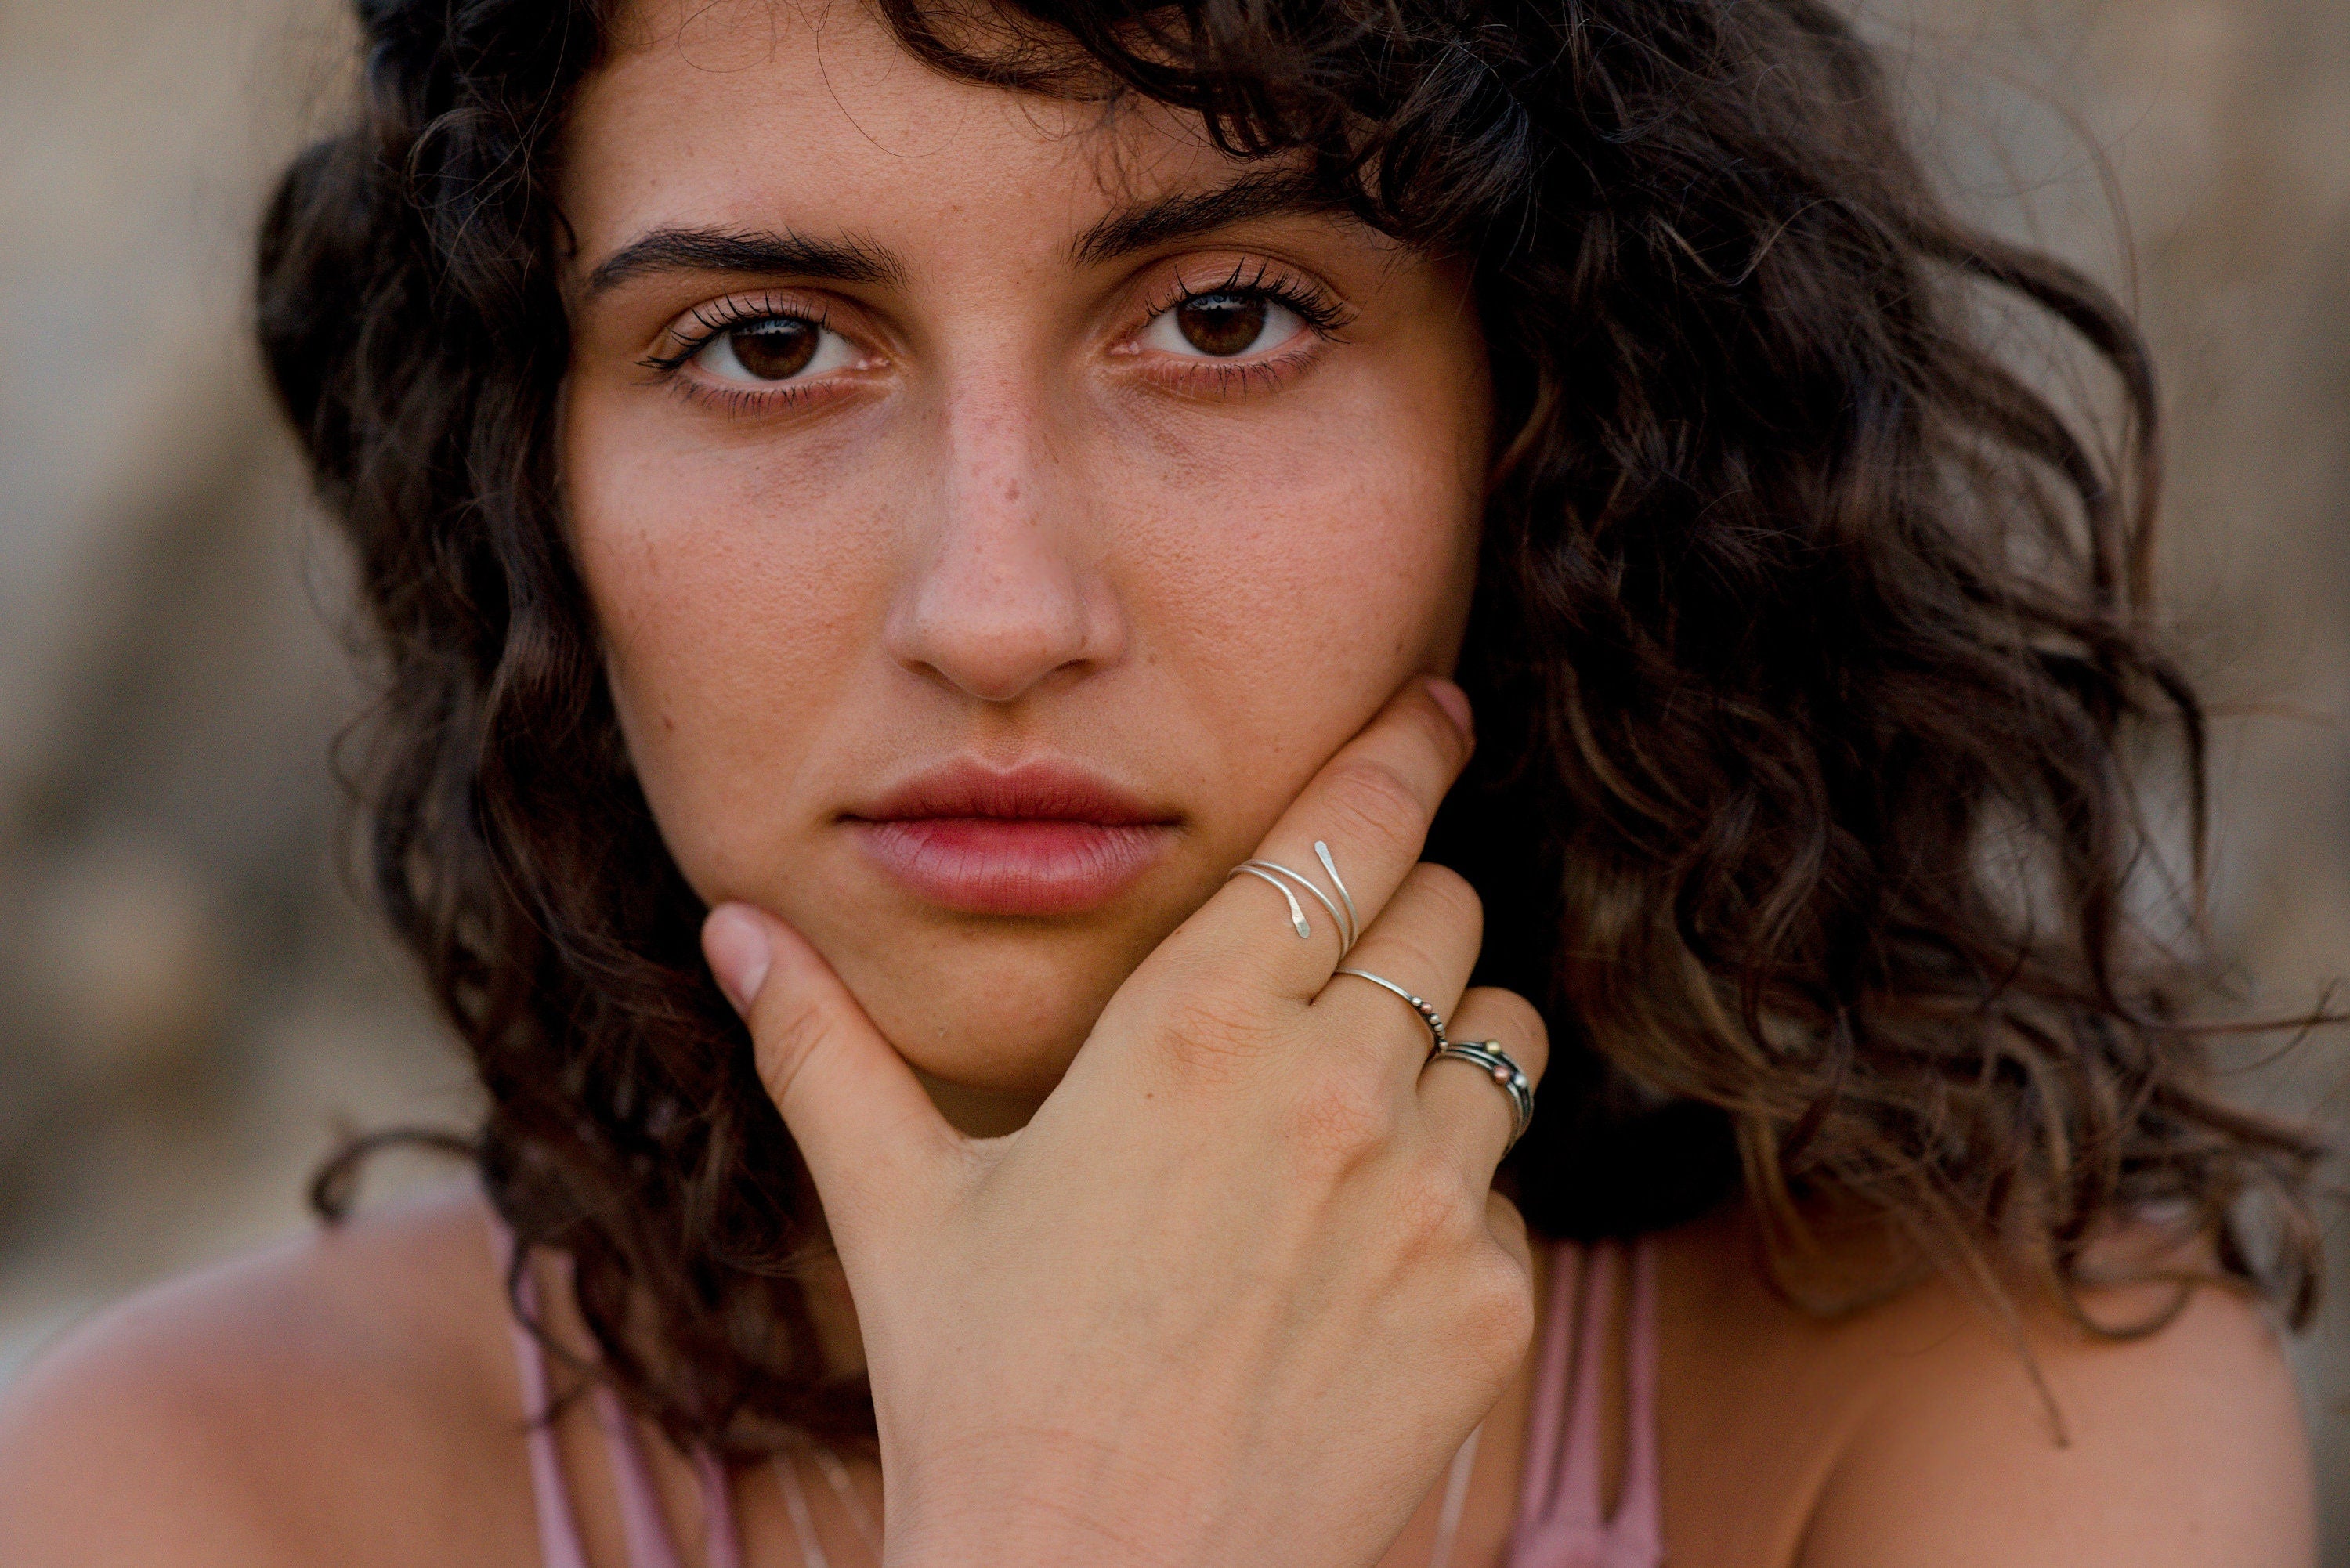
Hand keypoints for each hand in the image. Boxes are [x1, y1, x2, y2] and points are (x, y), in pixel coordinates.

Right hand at [703, 680, 1548, 1567]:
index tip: (1437, 709)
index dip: (1402, 750)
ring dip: (1448, 1043)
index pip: (1341, 831)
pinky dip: (1456, 1204)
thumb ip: (820, 1047)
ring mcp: (1425, 1197)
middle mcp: (1328, 1087)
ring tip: (1354, 1110)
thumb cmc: (984, 1394)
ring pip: (1504, 1036)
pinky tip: (1355, 1270)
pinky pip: (1510, 1194)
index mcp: (1188, 1030)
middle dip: (1406, 911)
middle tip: (1345, 961)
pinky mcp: (1489, 1304)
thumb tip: (730, 929)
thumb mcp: (895, 1206)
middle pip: (1445, 911)